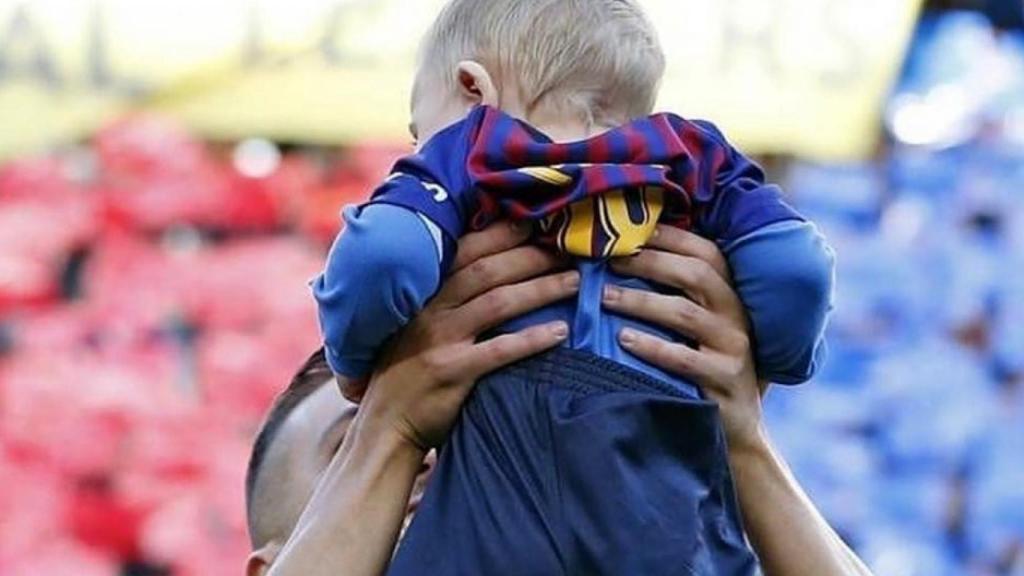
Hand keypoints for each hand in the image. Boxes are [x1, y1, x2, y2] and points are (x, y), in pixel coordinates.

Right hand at [357, 222, 578, 451]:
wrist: (385, 425)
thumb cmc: (407, 373)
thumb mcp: (415, 326)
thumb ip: (444, 300)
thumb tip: (493, 270)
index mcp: (423, 293)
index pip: (465, 250)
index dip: (501, 234)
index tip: (535, 223)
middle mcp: (429, 310)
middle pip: (487, 270)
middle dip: (531, 255)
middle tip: (567, 249)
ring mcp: (439, 340)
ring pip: (498, 302)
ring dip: (541, 288)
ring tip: (574, 282)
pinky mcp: (452, 372)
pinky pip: (500, 350)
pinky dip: (533, 338)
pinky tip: (561, 332)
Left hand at [602, 225, 765, 450]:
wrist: (738, 428)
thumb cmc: (704, 365)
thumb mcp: (700, 326)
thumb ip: (677, 293)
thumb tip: (623, 255)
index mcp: (730, 293)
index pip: (705, 251)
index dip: (668, 237)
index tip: (628, 231)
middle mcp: (736, 314)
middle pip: (694, 274)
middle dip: (648, 261)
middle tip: (608, 260)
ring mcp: (734, 347)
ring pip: (684, 313)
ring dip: (640, 301)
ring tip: (604, 298)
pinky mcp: (725, 380)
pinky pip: (683, 359)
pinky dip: (651, 346)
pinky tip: (622, 340)